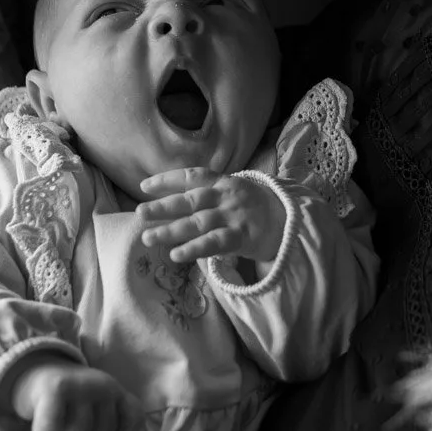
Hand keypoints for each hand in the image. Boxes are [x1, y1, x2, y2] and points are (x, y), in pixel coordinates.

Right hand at [11, 358, 143, 430]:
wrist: (37, 374)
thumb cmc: (71, 403)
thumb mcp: (99, 409)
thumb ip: (112, 424)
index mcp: (118, 393)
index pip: (135, 422)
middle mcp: (105, 385)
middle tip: (70, 430)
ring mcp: (82, 385)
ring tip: (58, 429)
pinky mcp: (55, 388)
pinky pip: (52, 428)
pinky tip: (43, 426)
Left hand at [138, 168, 284, 264]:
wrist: (291, 221)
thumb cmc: (256, 208)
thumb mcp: (234, 192)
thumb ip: (209, 194)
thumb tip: (173, 201)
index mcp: (224, 182)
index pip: (192, 176)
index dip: (167, 180)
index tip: (144, 186)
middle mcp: (227, 196)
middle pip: (190, 200)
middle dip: (163, 206)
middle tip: (139, 213)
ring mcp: (234, 216)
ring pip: (197, 223)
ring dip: (170, 230)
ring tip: (147, 238)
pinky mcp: (242, 237)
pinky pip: (214, 243)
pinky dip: (194, 248)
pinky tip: (176, 254)